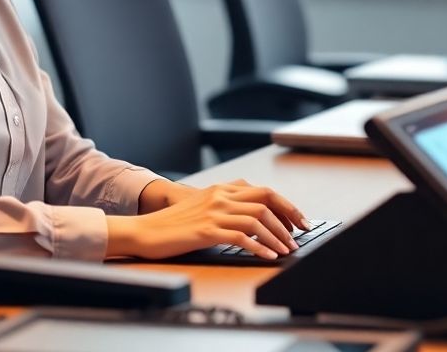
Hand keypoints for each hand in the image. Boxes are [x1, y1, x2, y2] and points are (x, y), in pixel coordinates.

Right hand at [108, 179, 309, 260]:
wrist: (145, 231)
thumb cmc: (173, 225)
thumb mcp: (203, 208)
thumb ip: (226, 207)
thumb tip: (255, 220)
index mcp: (221, 189)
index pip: (264, 192)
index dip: (285, 206)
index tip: (299, 221)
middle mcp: (220, 196)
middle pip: (266, 200)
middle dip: (289, 217)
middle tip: (300, 235)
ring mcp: (214, 212)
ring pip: (258, 219)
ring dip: (277, 236)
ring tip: (287, 250)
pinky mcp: (207, 230)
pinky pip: (241, 236)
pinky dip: (260, 247)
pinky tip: (268, 256)